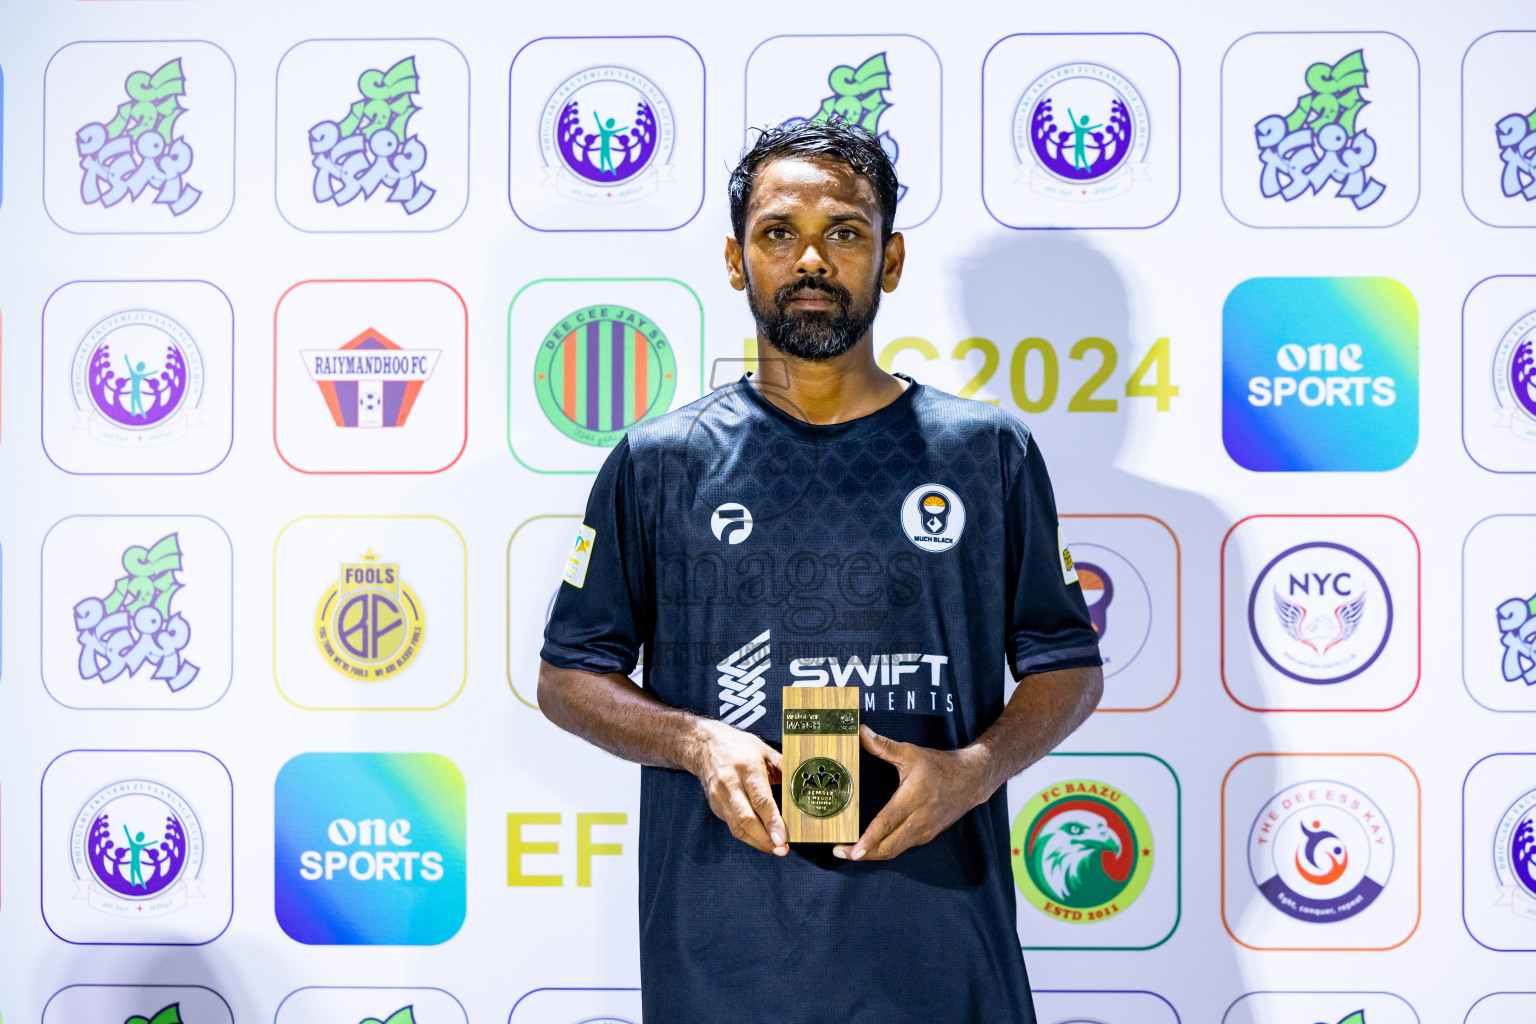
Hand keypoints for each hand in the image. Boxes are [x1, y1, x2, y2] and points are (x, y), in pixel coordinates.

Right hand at [688, 719, 787, 856]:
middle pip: (746, 819)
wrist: (705, 745)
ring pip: (737, 827)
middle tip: (782, 849)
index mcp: (747, 768)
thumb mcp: (765, 750)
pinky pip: (733, 826)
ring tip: (775, 848)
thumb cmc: (739, 747)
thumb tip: (803, 785)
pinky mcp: (715, 806)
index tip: (782, 837)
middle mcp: (730, 784)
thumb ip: (784, 768)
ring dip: (757, 842)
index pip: (760, 800)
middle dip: (765, 839)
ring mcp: (719, 797)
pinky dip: (748, 836)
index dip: (772, 821)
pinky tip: (762, 839)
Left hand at [833, 725, 993, 861]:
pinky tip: (870, 846)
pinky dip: (884, 849)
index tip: (852, 851)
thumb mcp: (911, 753)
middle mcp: (918, 821)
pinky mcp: (926, 836)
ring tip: (849, 852)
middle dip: (862, 854)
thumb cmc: (939, 766)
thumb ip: (884, 746)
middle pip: (887, 847)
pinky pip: (901, 847)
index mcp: (912, 800)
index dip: (868, 840)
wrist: (971, 780)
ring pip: (894, 851)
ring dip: (871, 854)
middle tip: (839, 851)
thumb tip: (861, 732)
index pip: (886, 824)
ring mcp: (923, 832)